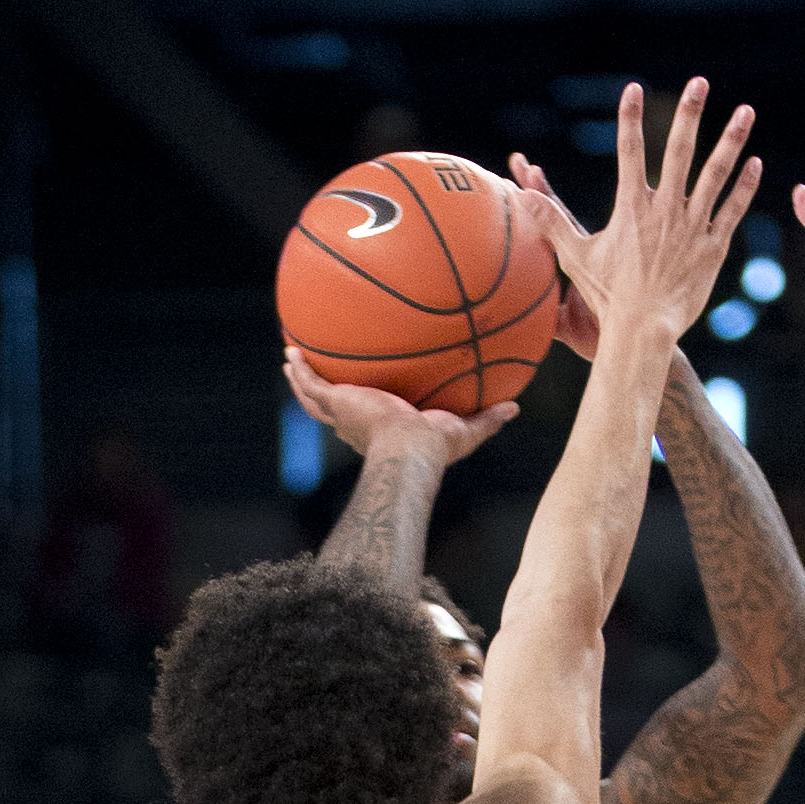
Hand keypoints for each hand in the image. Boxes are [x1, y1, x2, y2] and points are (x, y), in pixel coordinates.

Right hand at [281, 355, 516, 464]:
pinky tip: (290, 352)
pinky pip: (311, 384)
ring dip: (300, 381)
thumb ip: (488, 418)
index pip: (367, 420)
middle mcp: (356, 426)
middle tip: (315, 379)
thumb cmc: (436, 450)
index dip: (361, 411)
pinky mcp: (336, 403)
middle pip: (333, 409)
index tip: (360, 398)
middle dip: (323, 395)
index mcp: (380, 433)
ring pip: (313, 397)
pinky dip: (299, 370)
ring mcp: (343, 415)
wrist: (410, 451)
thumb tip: (515, 408)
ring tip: (289, 362)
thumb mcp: (467, 430)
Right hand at [511, 79, 759, 349]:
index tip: (634, 88)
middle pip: (680, 151)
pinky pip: (733, 209)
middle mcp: (666, 210)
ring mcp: (693, 226)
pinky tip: (755, 162)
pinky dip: (745, 185)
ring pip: (715, 174)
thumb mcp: (577, 257)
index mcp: (633, 207)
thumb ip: (553, 222)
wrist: (645, 330)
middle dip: (689, 113)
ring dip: (731, 140)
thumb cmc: (609, 297)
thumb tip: (522, 199)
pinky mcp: (713, 247)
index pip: (630, 151)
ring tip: (746, 110)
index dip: (630, 118)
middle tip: (700, 81)